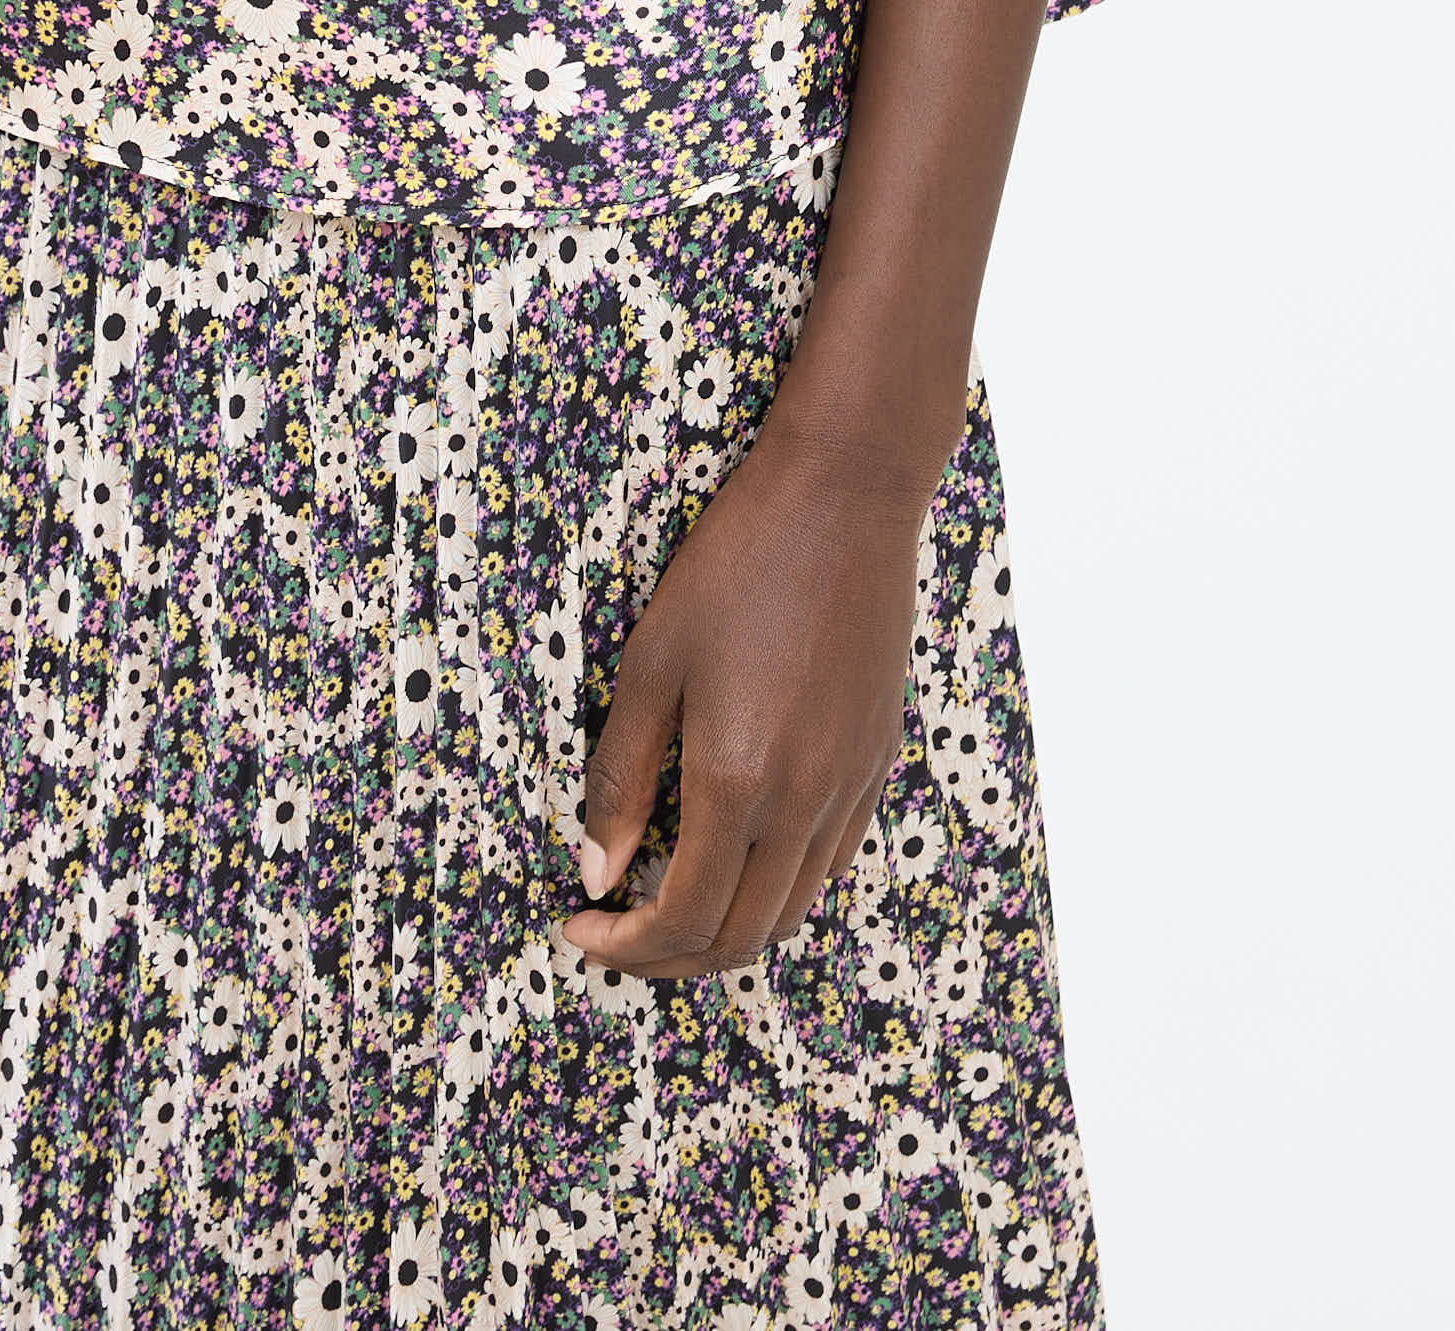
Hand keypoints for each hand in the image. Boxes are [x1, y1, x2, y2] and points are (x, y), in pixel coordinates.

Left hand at [562, 400, 929, 978]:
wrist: (843, 497)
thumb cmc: (735, 564)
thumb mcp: (651, 662)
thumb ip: (621, 777)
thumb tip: (597, 873)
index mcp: (736, 783)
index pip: (683, 920)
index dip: (625, 946)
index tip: (578, 923)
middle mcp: (803, 804)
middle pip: (740, 939)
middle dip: (670, 958)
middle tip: (615, 932)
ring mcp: (850, 786)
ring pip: (792, 912)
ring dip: (727, 931)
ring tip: (670, 902)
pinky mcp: (877, 760)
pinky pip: (830, 864)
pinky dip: (779, 888)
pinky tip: (738, 852)